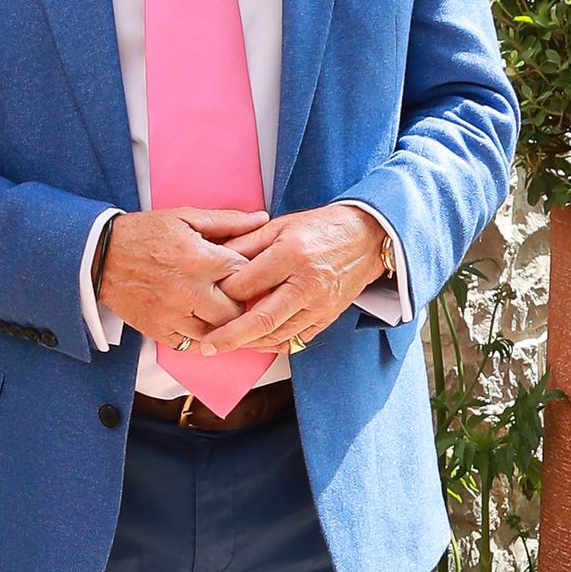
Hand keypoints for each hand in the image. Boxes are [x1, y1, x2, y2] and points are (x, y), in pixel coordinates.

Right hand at [97, 208, 268, 351]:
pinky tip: (197, 319)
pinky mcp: (160, 331)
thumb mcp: (185, 217)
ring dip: (220, 322)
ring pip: (217, 333)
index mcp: (199, 259)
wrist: (100, 256)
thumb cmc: (144, 233)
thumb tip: (261, 219)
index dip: (250, 272)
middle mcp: (189, 291)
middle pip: (236, 311)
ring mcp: (173, 315)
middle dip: (239, 302)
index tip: (245, 271)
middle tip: (233, 293)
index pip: (245, 274)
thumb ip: (226, 221)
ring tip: (216, 307)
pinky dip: (199, 335)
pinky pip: (192, 345)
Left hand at [197, 205, 384, 355]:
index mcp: (291, 255)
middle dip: (229, 336)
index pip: (247, 283)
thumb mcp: (279, 226)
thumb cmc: (320, 228)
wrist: (365, 237)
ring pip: (277, 336)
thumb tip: (215, 258)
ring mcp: (320, 305)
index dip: (222, 293)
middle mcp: (306, 284)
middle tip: (207, 345)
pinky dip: (273, 344)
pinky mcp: (327, 317)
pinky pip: (296, 340)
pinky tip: (256, 342)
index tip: (205, 297)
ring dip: (249, 344)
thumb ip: (246, 243)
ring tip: (226, 345)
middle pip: (261, 320)